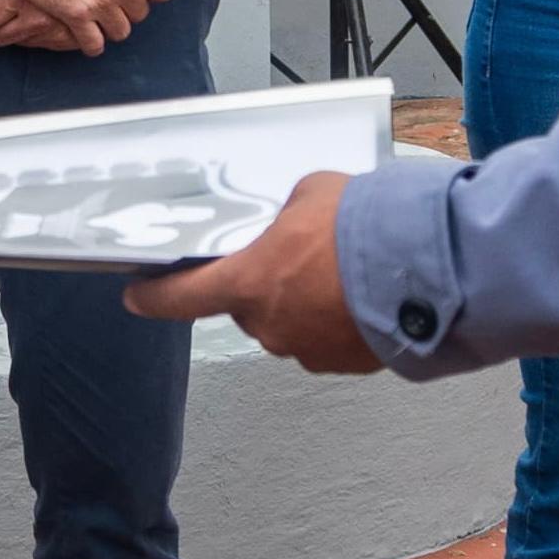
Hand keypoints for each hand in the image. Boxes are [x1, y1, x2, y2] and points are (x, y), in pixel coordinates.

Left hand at [124, 175, 377, 371]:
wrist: (421, 268)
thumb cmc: (360, 228)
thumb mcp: (308, 195)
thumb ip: (284, 216)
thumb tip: (290, 223)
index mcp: (247, 284)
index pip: (181, 297)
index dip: (155, 297)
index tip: (137, 296)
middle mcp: (268, 325)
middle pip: (247, 305)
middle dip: (265, 282)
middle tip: (295, 254)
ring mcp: (307, 350)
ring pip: (289, 322)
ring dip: (304, 301)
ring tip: (340, 270)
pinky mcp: (344, 363)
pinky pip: (327, 339)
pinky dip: (337, 320)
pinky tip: (360, 294)